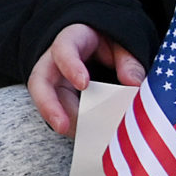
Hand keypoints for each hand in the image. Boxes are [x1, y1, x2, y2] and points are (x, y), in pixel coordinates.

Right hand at [29, 23, 145, 135]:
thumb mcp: (122, 43)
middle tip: (63, 126)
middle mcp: (54, 62)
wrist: (98, 45)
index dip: (70, 66)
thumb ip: (128, 60)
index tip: (83, 83)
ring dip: (65, 121)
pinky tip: (89, 136)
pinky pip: (61, 113)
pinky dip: (74, 126)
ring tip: (86, 136)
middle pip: (41, 82)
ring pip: (48, 103)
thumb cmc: (109, 41)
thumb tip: (134, 83)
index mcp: (72, 40)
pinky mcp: (59, 98)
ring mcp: (54, 82)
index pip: (63, 49)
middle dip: (49, 105)